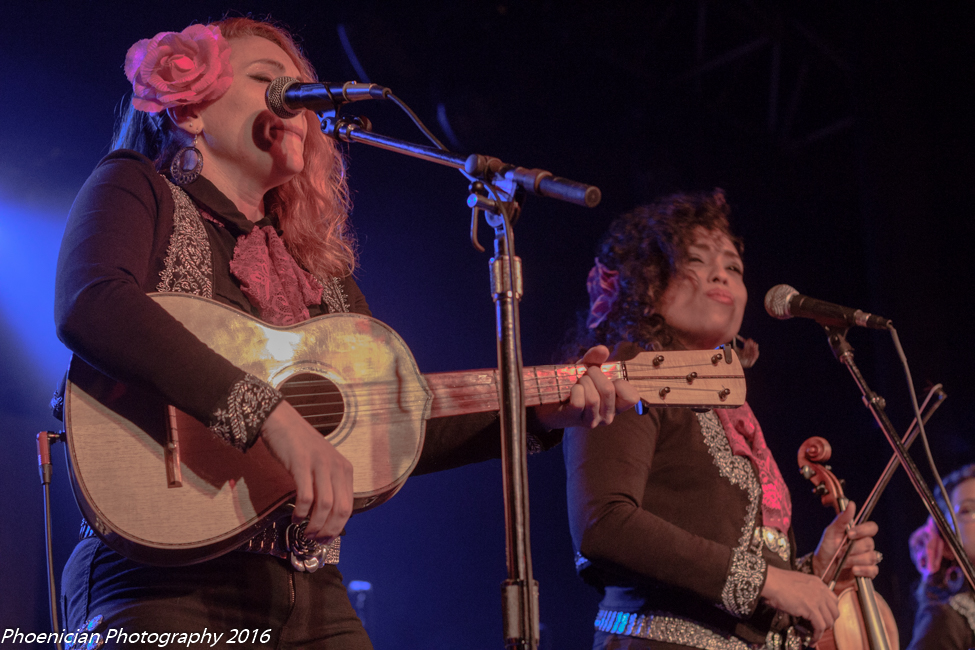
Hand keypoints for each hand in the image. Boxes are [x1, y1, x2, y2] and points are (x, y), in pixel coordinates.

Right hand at [260, 400, 353, 542]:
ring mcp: (320, 465)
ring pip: (325, 506)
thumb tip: (327, 516)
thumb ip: (328, 485)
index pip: (348, 506)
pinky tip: (296, 516)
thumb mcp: (322, 464)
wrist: (281, 420)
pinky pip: (306, 496)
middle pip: (340, 509)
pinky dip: (301, 511)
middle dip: (329, 530)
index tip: (327, 538)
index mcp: (345, 469)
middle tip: (316, 540)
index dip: (338, 527)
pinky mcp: (302, 464)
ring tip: (305, 531)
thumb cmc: (300, 445)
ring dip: (315, 525)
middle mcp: (336, 467)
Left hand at [534, 345, 639, 428]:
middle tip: (587, 374)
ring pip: (593, 398)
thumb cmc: (576, 384)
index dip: (622, 383)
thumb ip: (596, 358)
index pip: (632, 398)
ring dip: (583, 382)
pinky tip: (572, 389)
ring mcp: (593, 421)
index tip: (610, 378)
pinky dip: (574, 390)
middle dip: (595, 374)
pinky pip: (579, 402)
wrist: (551, 400)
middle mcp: (608, 416)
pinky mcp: (576, 420)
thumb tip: (603, 349)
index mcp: (617, 404)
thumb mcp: (587, 367)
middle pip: (609, 390)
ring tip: (578, 381)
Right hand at [762, 565, 838, 644]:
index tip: (824, 617)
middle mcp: (820, 591)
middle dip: (829, 621)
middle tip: (821, 626)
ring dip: (823, 630)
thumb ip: (805, 591)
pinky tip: (813, 639)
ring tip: (815, 633)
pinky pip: (820, 627)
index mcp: (817, 583)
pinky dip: (817, 635)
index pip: (833, 600)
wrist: (770, 581)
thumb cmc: (777, 581)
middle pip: (835, 611)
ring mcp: (817, 600)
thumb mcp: (797, 583)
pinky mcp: (811, 609)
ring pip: (829, 620)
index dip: (829, 611)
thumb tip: (805, 604)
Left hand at [813, 502, 880, 585]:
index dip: (863, 530)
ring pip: (870, 557)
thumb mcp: (831, 532)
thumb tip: (851, 504)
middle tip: (839, 551)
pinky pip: (873, 570)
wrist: (822, 569)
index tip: (849, 534)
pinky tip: (853, 570)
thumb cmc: (827, 549)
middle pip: (869, 544)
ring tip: (842, 561)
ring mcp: (867, 559)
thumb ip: (842, 519)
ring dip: (853, 560)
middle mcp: (864, 545)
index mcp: (858, 534)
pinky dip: (862, 570)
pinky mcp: (868, 572)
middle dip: (852, 548)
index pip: (872, 528)